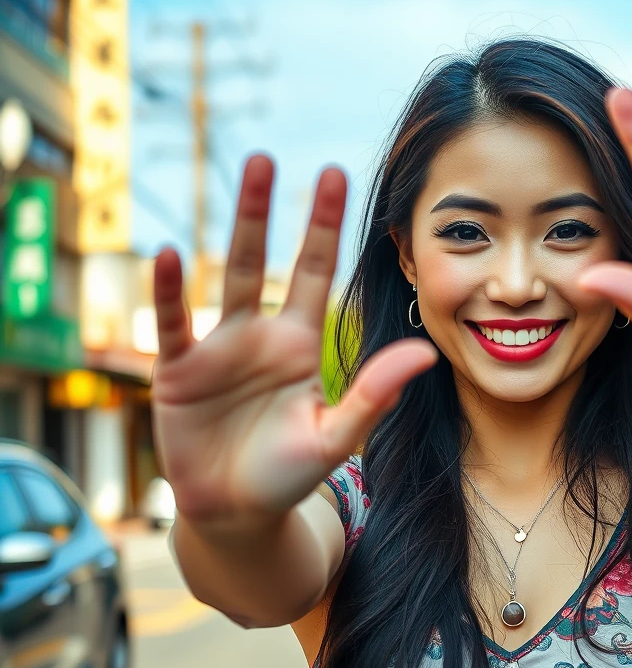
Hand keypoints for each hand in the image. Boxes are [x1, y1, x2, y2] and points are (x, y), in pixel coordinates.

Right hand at [151, 156, 435, 526]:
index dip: (324, 226)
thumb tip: (426, 351)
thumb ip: (374, 394)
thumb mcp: (335, 435)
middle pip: (264, 260)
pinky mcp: (180, 371)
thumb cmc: (288, 475)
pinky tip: (170, 255)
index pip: (316, 272)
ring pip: (224, 277)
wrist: (237, 511)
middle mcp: (260, 335)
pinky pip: (176, 323)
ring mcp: (218, 348)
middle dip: (268, 210)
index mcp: (301, 344)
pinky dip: (171, 292)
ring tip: (238, 179)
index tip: (337, 174)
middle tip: (271, 156)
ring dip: (230, 229)